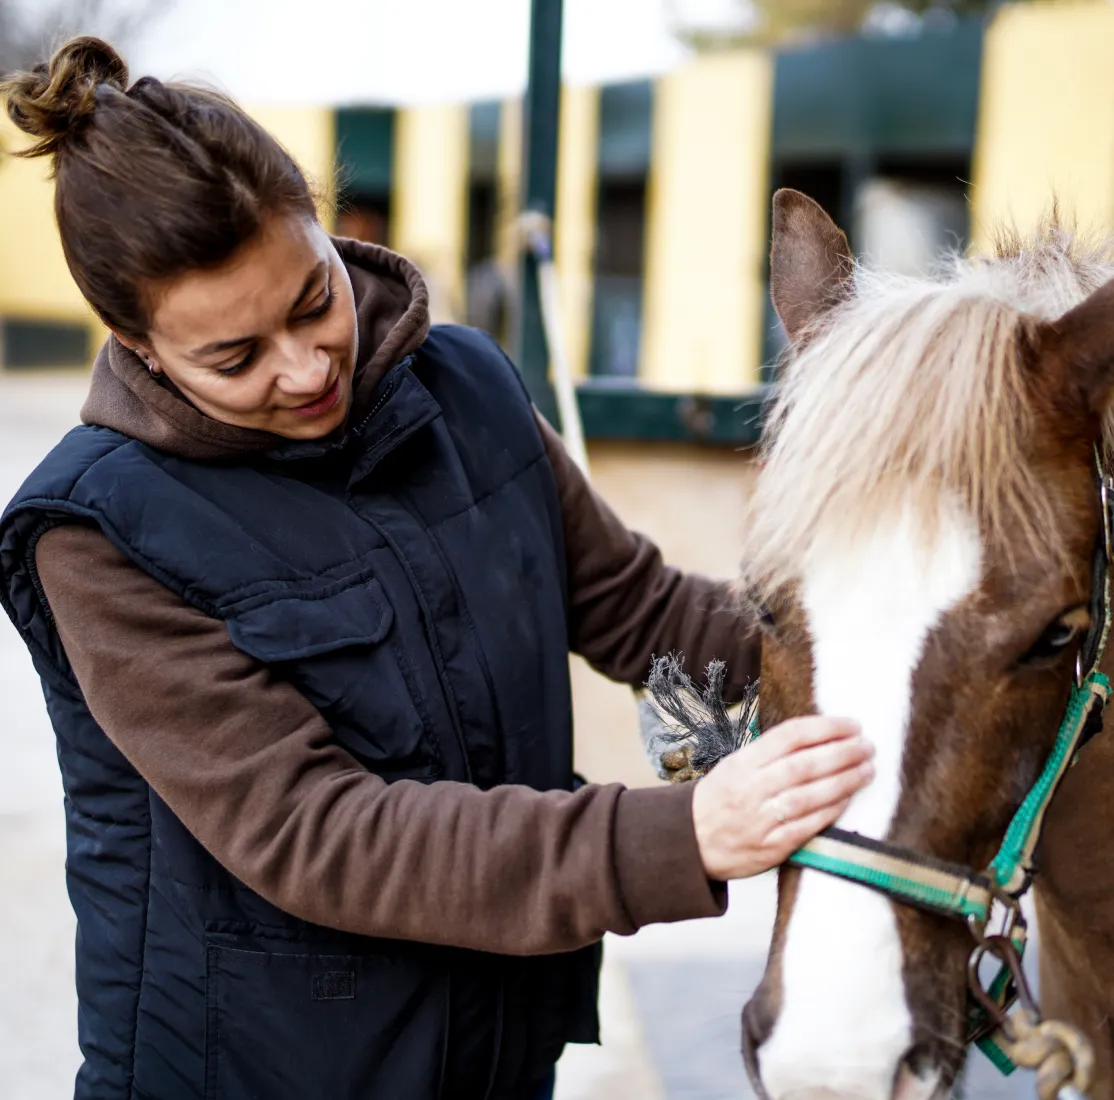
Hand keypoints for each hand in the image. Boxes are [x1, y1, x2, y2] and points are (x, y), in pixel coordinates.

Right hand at [691, 716, 872, 879]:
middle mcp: (751, 788)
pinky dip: (831, 811)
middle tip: (867, 746)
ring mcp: (761, 819)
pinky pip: (807, 826)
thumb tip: (818, 737)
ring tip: (867, 769)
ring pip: (809, 796)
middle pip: (804, 765)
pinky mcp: (770, 847)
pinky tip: (848, 799)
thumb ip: (770, 753)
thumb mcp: (734, 766)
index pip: (789, 736)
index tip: (852, 725)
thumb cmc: (719, 799)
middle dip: (842, 753)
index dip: (825, 728)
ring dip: (844, 781)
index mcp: (743, 763)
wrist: (690, 842)